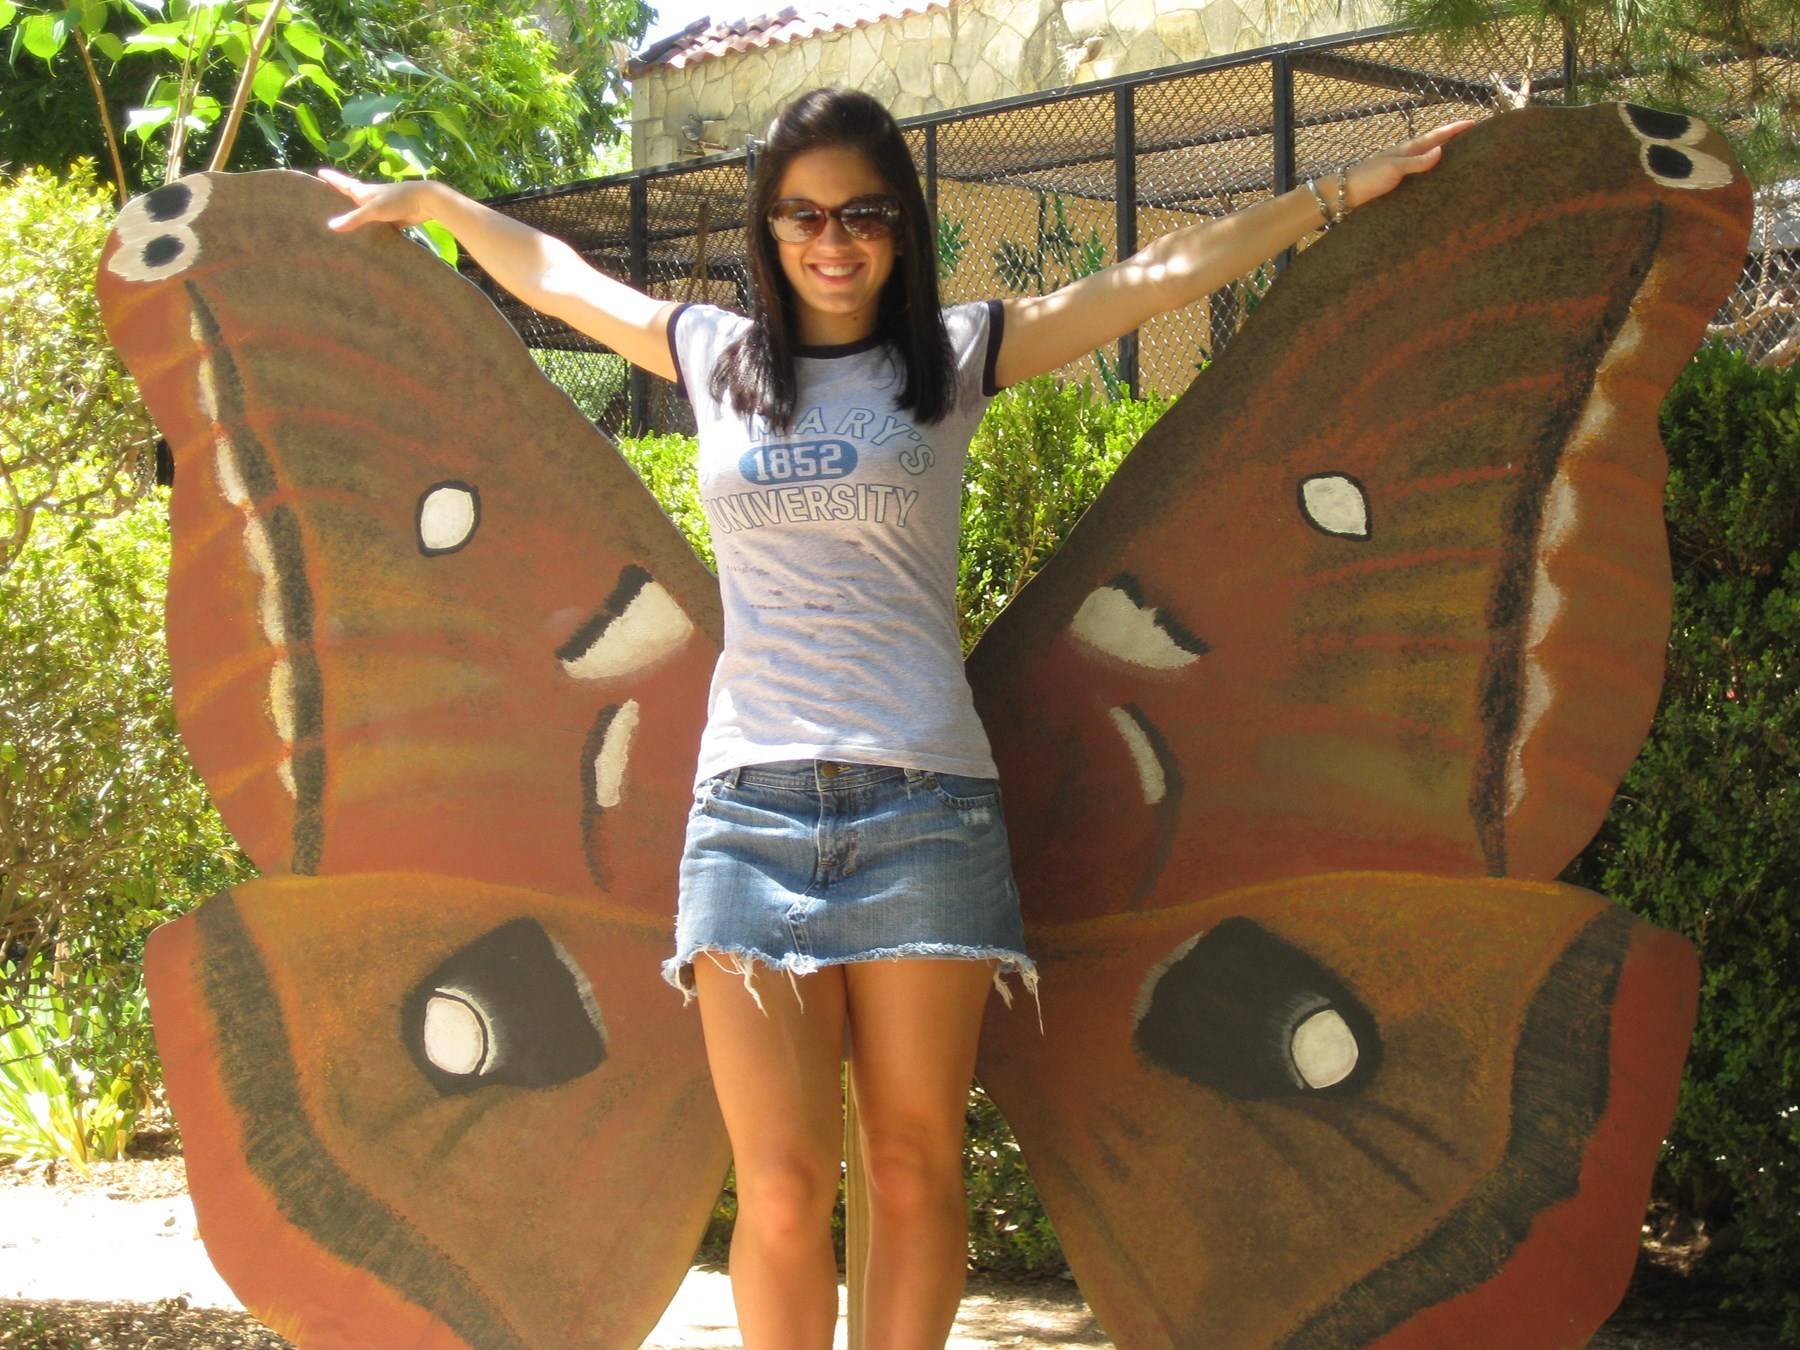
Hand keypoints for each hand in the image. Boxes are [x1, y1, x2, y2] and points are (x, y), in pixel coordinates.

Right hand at [316, 168, 447, 230]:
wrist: (426, 202)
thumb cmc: (397, 200)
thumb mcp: (373, 210)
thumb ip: (354, 219)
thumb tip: (331, 226)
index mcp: (364, 192)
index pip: (344, 183)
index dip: (332, 178)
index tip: (319, 172)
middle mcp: (372, 198)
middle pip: (353, 196)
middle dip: (341, 196)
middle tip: (327, 198)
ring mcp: (383, 209)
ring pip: (365, 212)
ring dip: (356, 214)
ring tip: (344, 221)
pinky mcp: (393, 219)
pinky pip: (378, 224)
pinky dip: (371, 228)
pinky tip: (367, 237)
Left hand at [1342, 119, 1477, 210]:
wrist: (1345, 193)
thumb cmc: (1369, 177)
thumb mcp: (1394, 168)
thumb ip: (1416, 161)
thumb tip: (1441, 150)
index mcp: (1409, 149)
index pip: (1437, 135)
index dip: (1455, 129)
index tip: (1474, 122)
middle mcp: (1408, 156)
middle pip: (1436, 144)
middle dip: (1454, 140)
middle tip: (1475, 138)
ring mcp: (1403, 169)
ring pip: (1429, 159)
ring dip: (1445, 156)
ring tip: (1463, 157)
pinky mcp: (1399, 183)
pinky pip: (1422, 174)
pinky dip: (1434, 173)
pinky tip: (1439, 179)